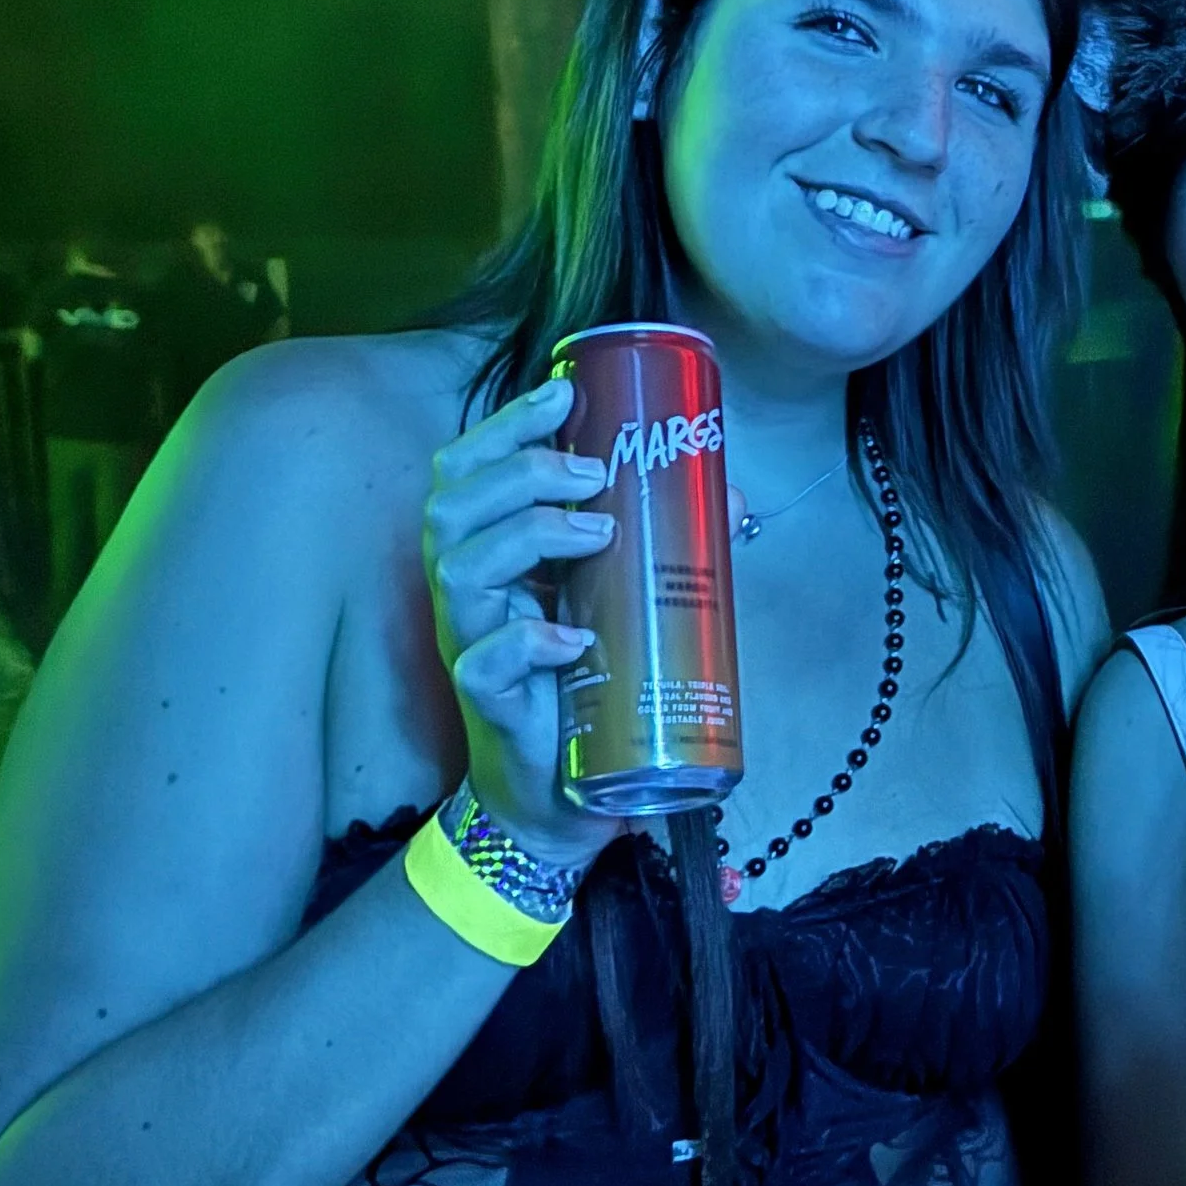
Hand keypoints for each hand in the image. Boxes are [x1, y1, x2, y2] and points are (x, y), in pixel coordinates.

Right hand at [423, 379, 619, 868]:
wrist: (563, 794)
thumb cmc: (587, 679)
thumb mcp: (622, 598)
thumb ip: (663, 544)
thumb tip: (732, 492)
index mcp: (490, 550)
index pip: (468, 469)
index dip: (505, 425)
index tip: (563, 391)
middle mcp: (467, 590)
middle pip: (452, 505)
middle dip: (522, 472)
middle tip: (593, 473)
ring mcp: (469, 644)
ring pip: (459, 570)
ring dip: (528, 536)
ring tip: (598, 533)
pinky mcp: (486, 701)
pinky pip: (484, 662)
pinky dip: (528, 640)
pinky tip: (574, 635)